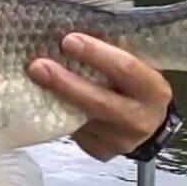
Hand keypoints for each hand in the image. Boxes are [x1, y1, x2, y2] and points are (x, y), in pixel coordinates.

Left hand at [28, 33, 171, 160]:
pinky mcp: (102, 152)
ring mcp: (121, 141)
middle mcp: (141, 119)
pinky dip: (58, 115)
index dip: (96, 54)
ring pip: (81, 119)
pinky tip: (45, 100)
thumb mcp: (136, 66)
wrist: (148, 123)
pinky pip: (75, 133)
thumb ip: (112, 54)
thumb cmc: (135, 84)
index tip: (68, 40)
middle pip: (99, 101)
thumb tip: (70, 33)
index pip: (125, 69)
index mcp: (153, 90)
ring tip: (33, 80)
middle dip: (65, 82)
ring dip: (53, 99)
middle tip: (37, 66)